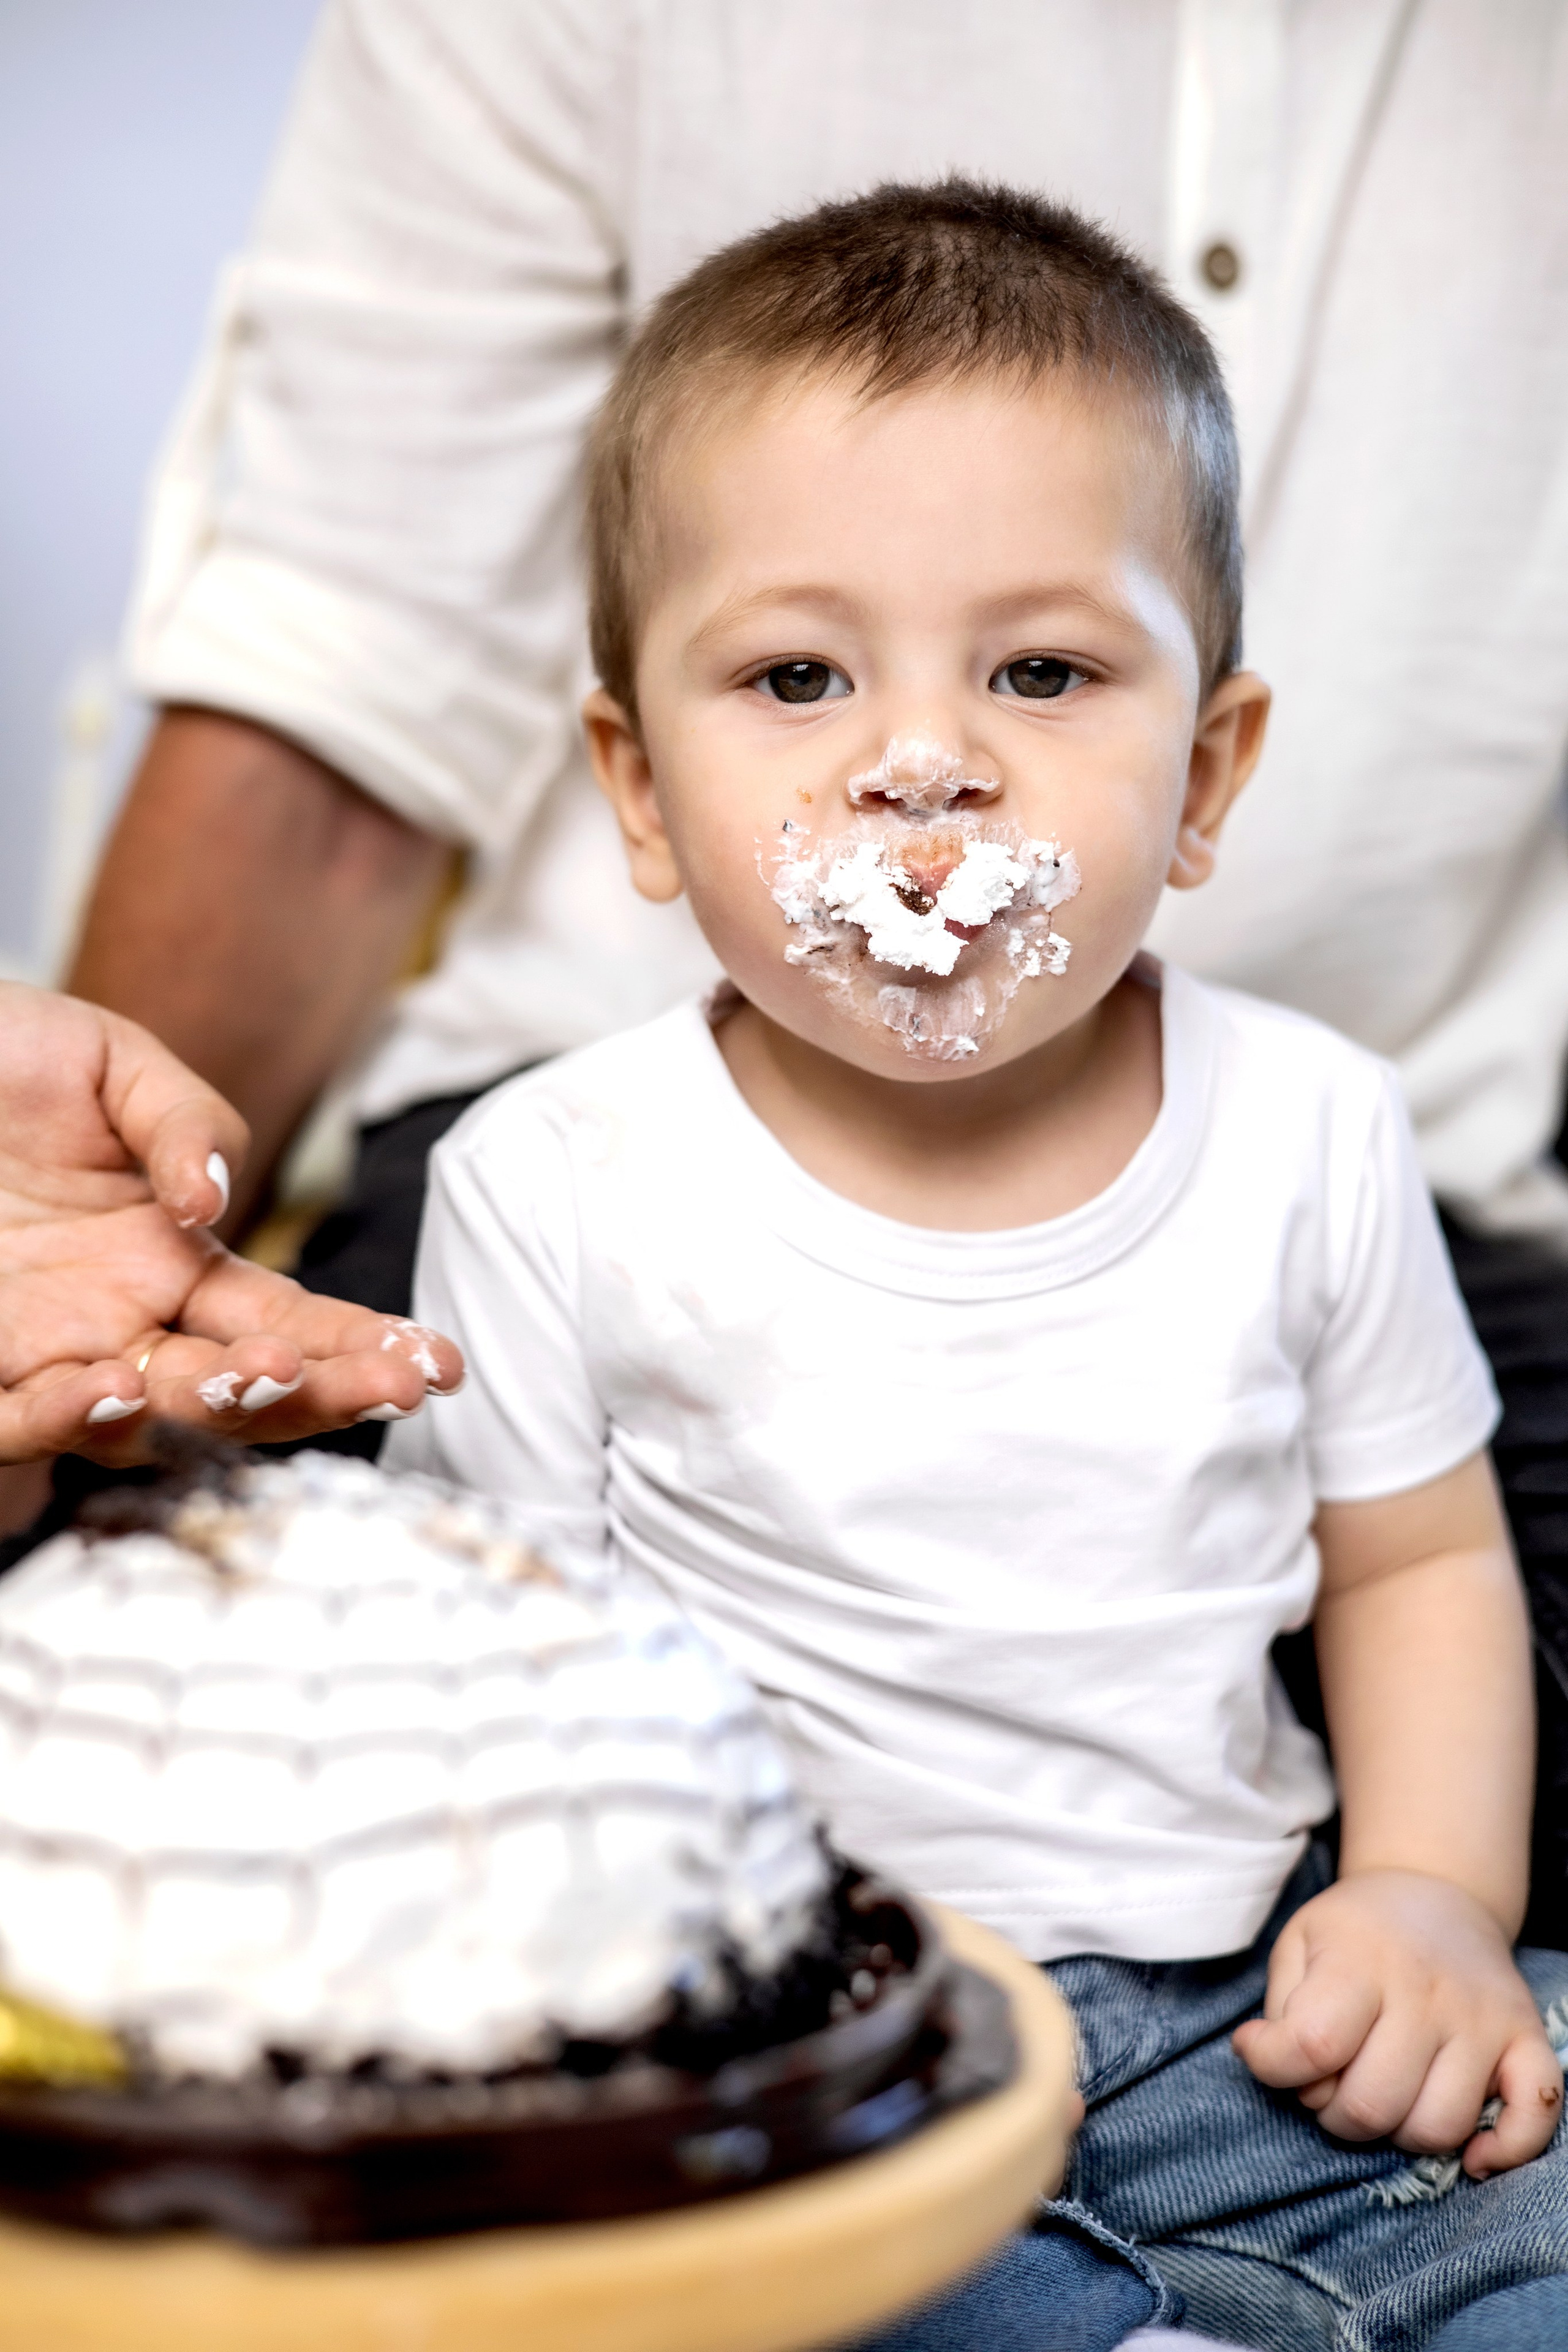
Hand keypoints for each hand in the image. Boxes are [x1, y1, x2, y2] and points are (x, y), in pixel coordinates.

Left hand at [0, 984, 462, 1463]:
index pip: (290, 1319)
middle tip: (387, 1387)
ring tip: (255, 1373)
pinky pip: (21, 1423)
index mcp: (176, 1258)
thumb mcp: (111, 1062)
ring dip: (213, 1408)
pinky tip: (112, 1391)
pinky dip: (69, 1420)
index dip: (366, 1346)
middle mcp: (126, 1323)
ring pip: (150, 1421)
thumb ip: (190, 1126)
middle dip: (324, 1395)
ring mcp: (50, 1354)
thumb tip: (220, 1206)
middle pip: (246, 1387)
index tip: (436, 1362)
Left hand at [1234, 1870, 1561, 2176]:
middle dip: (1334, 2115)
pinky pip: (1534, 2114)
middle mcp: (1428, 1991)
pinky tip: (1473, 2153)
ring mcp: (1483, 2019)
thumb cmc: (1355, 1932)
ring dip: (1397, 2135)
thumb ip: (1278, 2008)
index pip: (1312, 2045)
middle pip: (1372, 2104)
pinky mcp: (1527, 2038)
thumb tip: (1261, 2057)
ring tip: (1382, 2097)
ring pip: (1438, 2127)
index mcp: (1362, 1962)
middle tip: (1330, 2085)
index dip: (1276, 2069)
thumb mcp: (1298, 1944)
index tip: (1271, 2054)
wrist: (1434, 1892)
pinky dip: (1506, 2150)